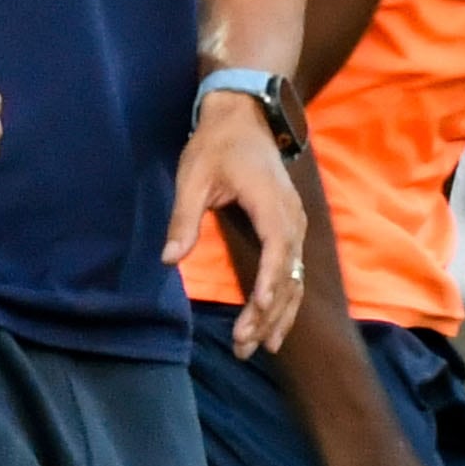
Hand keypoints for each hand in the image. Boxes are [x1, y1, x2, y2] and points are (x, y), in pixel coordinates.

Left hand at [167, 93, 302, 356]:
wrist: (245, 115)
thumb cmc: (216, 144)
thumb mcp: (193, 176)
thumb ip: (184, 218)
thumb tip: (168, 260)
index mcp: (271, 203)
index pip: (278, 250)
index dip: (270, 283)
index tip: (258, 311)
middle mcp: (292, 218)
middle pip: (289, 275)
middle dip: (268, 314)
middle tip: (243, 346)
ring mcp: (296, 224)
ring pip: (296, 279)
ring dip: (278, 316)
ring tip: (258, 350)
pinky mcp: (291, 229)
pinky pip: (294, 272)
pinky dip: (286, 301)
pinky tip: (273, 328)